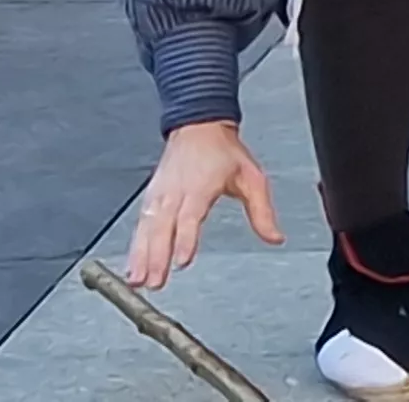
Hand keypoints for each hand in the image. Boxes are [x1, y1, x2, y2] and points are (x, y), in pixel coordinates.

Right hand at [121, 121, 281, 288]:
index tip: (182, 260)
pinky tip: (133, 266)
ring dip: (141, 256)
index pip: (190, 217)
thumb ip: (262, 211)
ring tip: (138, 280)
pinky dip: (134, 247)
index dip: (185, 240)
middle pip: (163, 228)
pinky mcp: (150, 198)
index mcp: (200, 186)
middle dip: (158, 257)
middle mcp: (175, 192)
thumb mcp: (252, 177)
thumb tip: (275, 237)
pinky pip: (139, 225)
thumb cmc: (223, 151)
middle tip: (156, 282)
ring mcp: (159, 195)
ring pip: (147, 228)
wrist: (198, 126)